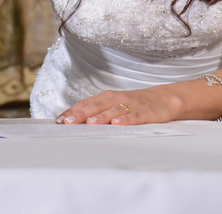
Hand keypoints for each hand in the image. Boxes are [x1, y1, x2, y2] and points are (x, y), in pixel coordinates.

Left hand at [56, 86, 176, 125]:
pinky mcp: (145, 112)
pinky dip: (126, 119)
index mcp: (107, 97)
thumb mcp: (113, 104)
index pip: (86, 104)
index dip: (72, 112)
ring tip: (91, 123)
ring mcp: (131, 104)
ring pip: (114, 110)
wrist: (162, 99)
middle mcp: (117, 98)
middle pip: (96, 106)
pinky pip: (134, 116)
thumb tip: (73, 122)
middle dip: (81, 114)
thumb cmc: (132, 104)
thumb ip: (96, 111)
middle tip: (69, 122)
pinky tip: (118, 123)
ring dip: (101, 116)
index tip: (59, 121)